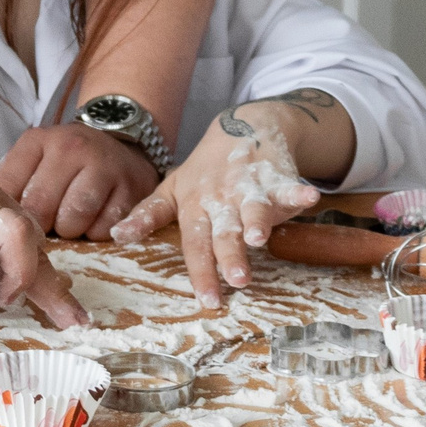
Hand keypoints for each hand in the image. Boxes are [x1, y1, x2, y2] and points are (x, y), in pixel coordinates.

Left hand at [0, 123, 157, 241]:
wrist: (120, 144)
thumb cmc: (68, 163)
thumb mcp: (34, 160)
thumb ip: (11, 184)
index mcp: (39, 141)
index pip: (9, 188)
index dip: (11, 215)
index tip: (17, 222)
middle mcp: (71, 147)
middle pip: (40, 207)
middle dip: (40, 227)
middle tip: (46, 226)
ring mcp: (104, 165)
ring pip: (73, 219)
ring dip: (69, 231)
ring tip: (69, 224)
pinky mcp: (131, 187)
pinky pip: (105, 228)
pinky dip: (96, 233)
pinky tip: (94, 221)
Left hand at [112, 96, 330, 309]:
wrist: (243, 125)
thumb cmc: (206, 169)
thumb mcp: (173, 189)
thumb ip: (149, 214)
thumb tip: (116, 237)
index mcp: (195, 204)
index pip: (195, 244)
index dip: (202, 272)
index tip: (208, 301)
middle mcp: (221, 196)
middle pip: (224, 230)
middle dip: (229, 255)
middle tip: (237, 281)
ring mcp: (248, 183)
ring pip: (252, 207)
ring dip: (256, 221)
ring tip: (258, 238)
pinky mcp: (275, 173)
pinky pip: (287, 183)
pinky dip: (298, 190)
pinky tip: (309, 197)